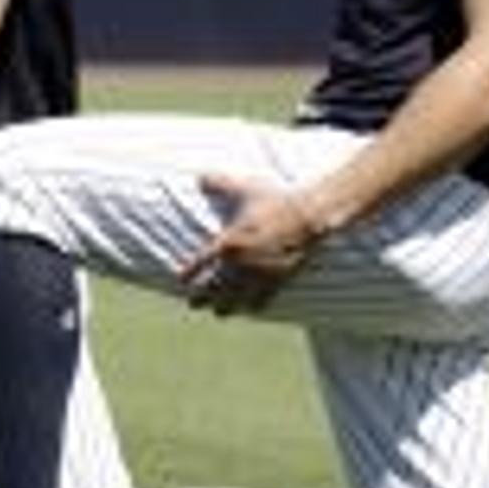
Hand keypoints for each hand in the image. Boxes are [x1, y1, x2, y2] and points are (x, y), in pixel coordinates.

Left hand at [177, 173, 322, 316]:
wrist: (307, 217)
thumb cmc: (275, 202)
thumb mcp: (245, 189)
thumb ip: (219, 183)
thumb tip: (199, 176)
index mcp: (228, 242)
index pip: (200, 263)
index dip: (188, 273)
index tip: (181, 279)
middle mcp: (239, 264)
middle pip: (212, 289)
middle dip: (201, 298)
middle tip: (193, 303)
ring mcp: (258, 275)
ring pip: (234, 301)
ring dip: (223, 307)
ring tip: (217, 312)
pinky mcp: (277, 282)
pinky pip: (260, 301)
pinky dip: (252, 306)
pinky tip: (248, 309)